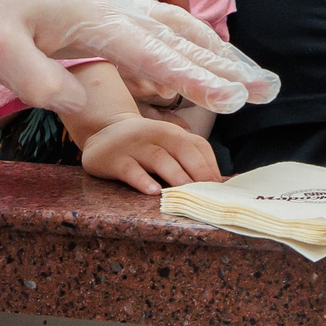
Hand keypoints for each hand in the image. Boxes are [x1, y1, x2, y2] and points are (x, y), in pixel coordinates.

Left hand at [0, 0, 278, 119]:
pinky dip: (191, 43)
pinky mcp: (102, 12)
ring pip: (174, 27)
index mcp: (88, 15)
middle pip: (178, 34)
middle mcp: (108, 5)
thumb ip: (38, 80)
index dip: (192, 77)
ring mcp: (107, 5)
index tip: (230, 98)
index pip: (151, 51)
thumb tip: (79, 104)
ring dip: (215, 51)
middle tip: (268, 89)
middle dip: (224, 63)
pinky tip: (207, 57)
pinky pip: (158, 27)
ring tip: (255, 78)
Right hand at [77, 116, 221, 193]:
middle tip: (207, 194)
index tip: (220, 188)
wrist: (104, 132)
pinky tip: (153, 192)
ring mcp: (135, 146)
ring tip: (186, 193)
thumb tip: (221, 182)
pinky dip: (143, 180)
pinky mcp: (116, 159)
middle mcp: (156, 135)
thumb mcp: (167, 143)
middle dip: (197, 172)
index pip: (198, 146)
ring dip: (175, 176)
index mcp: (173, 132)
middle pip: (182, 149)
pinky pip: (131, 170)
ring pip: (159, 158)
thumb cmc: (145, 144)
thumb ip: (191, 157)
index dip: (211, 166)